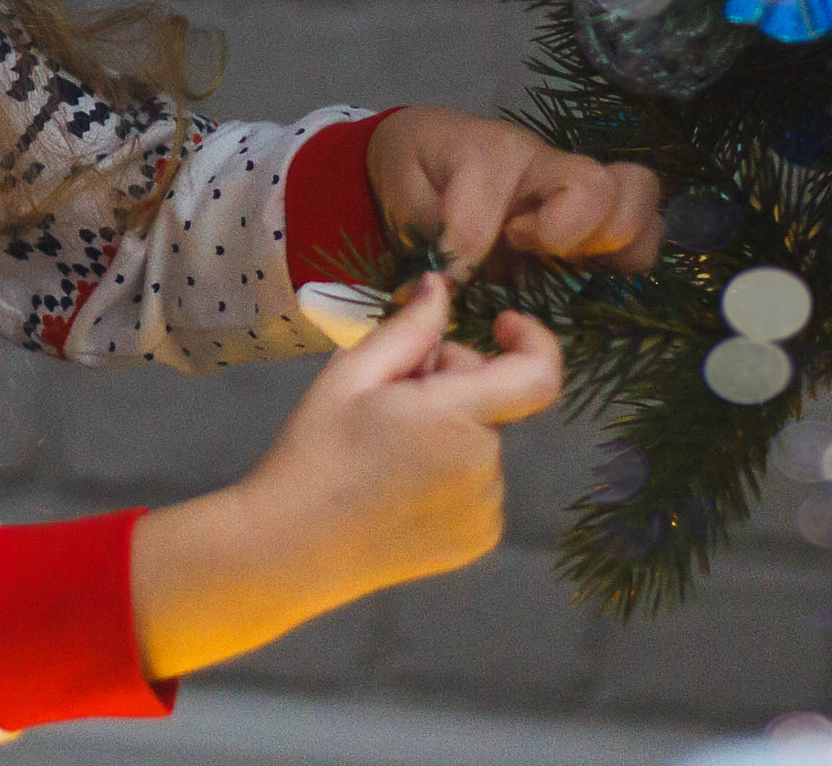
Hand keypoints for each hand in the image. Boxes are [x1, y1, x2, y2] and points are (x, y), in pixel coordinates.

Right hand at [129, 275, 562, 677]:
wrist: (293, 546)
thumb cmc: (316, 451)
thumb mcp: (352, 374)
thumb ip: (409, 327)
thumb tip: (441, 286)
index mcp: (455, 420)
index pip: (538, 375)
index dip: (533, 339)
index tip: (498, 323)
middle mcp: (484, 469)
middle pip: (493, 403)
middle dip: (452, 385)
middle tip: (389, 397)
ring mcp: (486, 511)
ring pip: (483, 443)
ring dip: (451, 431)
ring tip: (388, 447)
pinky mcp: (479, 540)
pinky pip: (480, 484)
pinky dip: (452, 471)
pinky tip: (400, 483)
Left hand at [367, 106, 663, 279]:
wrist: (431, 145)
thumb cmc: (417, 170)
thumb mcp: (402, 196)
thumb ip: (426, 237)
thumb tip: (446, 290)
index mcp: (486, 154)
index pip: (486, 220)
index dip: (467, 258)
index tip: (450, 272)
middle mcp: (543, 160)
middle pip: (595, 188)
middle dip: (565, 235)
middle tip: (524, 249)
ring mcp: (576, 180)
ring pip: (638, 194)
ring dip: (615, 242)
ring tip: (571, 260)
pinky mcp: (598, 208)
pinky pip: (648, 224)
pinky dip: (632, 254)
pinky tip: (592, 270)